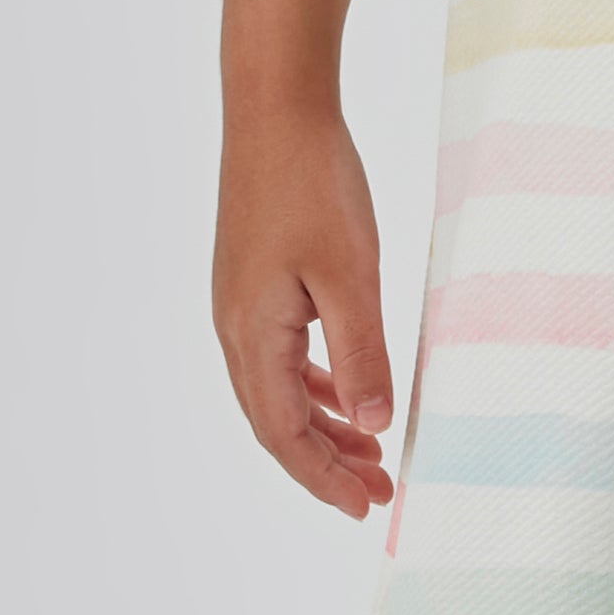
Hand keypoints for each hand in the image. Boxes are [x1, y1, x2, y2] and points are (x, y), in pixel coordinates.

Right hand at [215, 104, 397, 518]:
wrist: (275, 107)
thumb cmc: (312, 181)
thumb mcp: (350, 273)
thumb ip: (362, 352)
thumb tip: (373, 423)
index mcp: (253, 332)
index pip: (283, 432)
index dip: (323, 477)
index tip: (366, 507)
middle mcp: (236, 327)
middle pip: (276, 422)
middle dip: (326, 464)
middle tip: (378, 492)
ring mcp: (242, 304)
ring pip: (280, 390)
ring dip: (324, 427)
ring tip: (370, 454)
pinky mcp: (256, 281)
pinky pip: (283, 355)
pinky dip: (316, 385)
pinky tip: (348, 395)